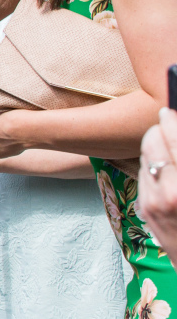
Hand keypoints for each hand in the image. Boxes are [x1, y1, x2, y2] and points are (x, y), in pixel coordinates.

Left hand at [138, 109, 176, 248]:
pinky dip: (154, 166)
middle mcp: (169, 192)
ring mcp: (152, 201)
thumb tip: (174, 128)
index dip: (171, 121)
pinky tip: (168, 171)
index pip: (174, 140)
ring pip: (145, 156)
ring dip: (157, 148)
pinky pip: (144, 174)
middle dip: (160, 131)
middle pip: (152, 142)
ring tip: (172, 150)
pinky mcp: (145, 208)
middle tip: (170, 125)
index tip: (169, 110)